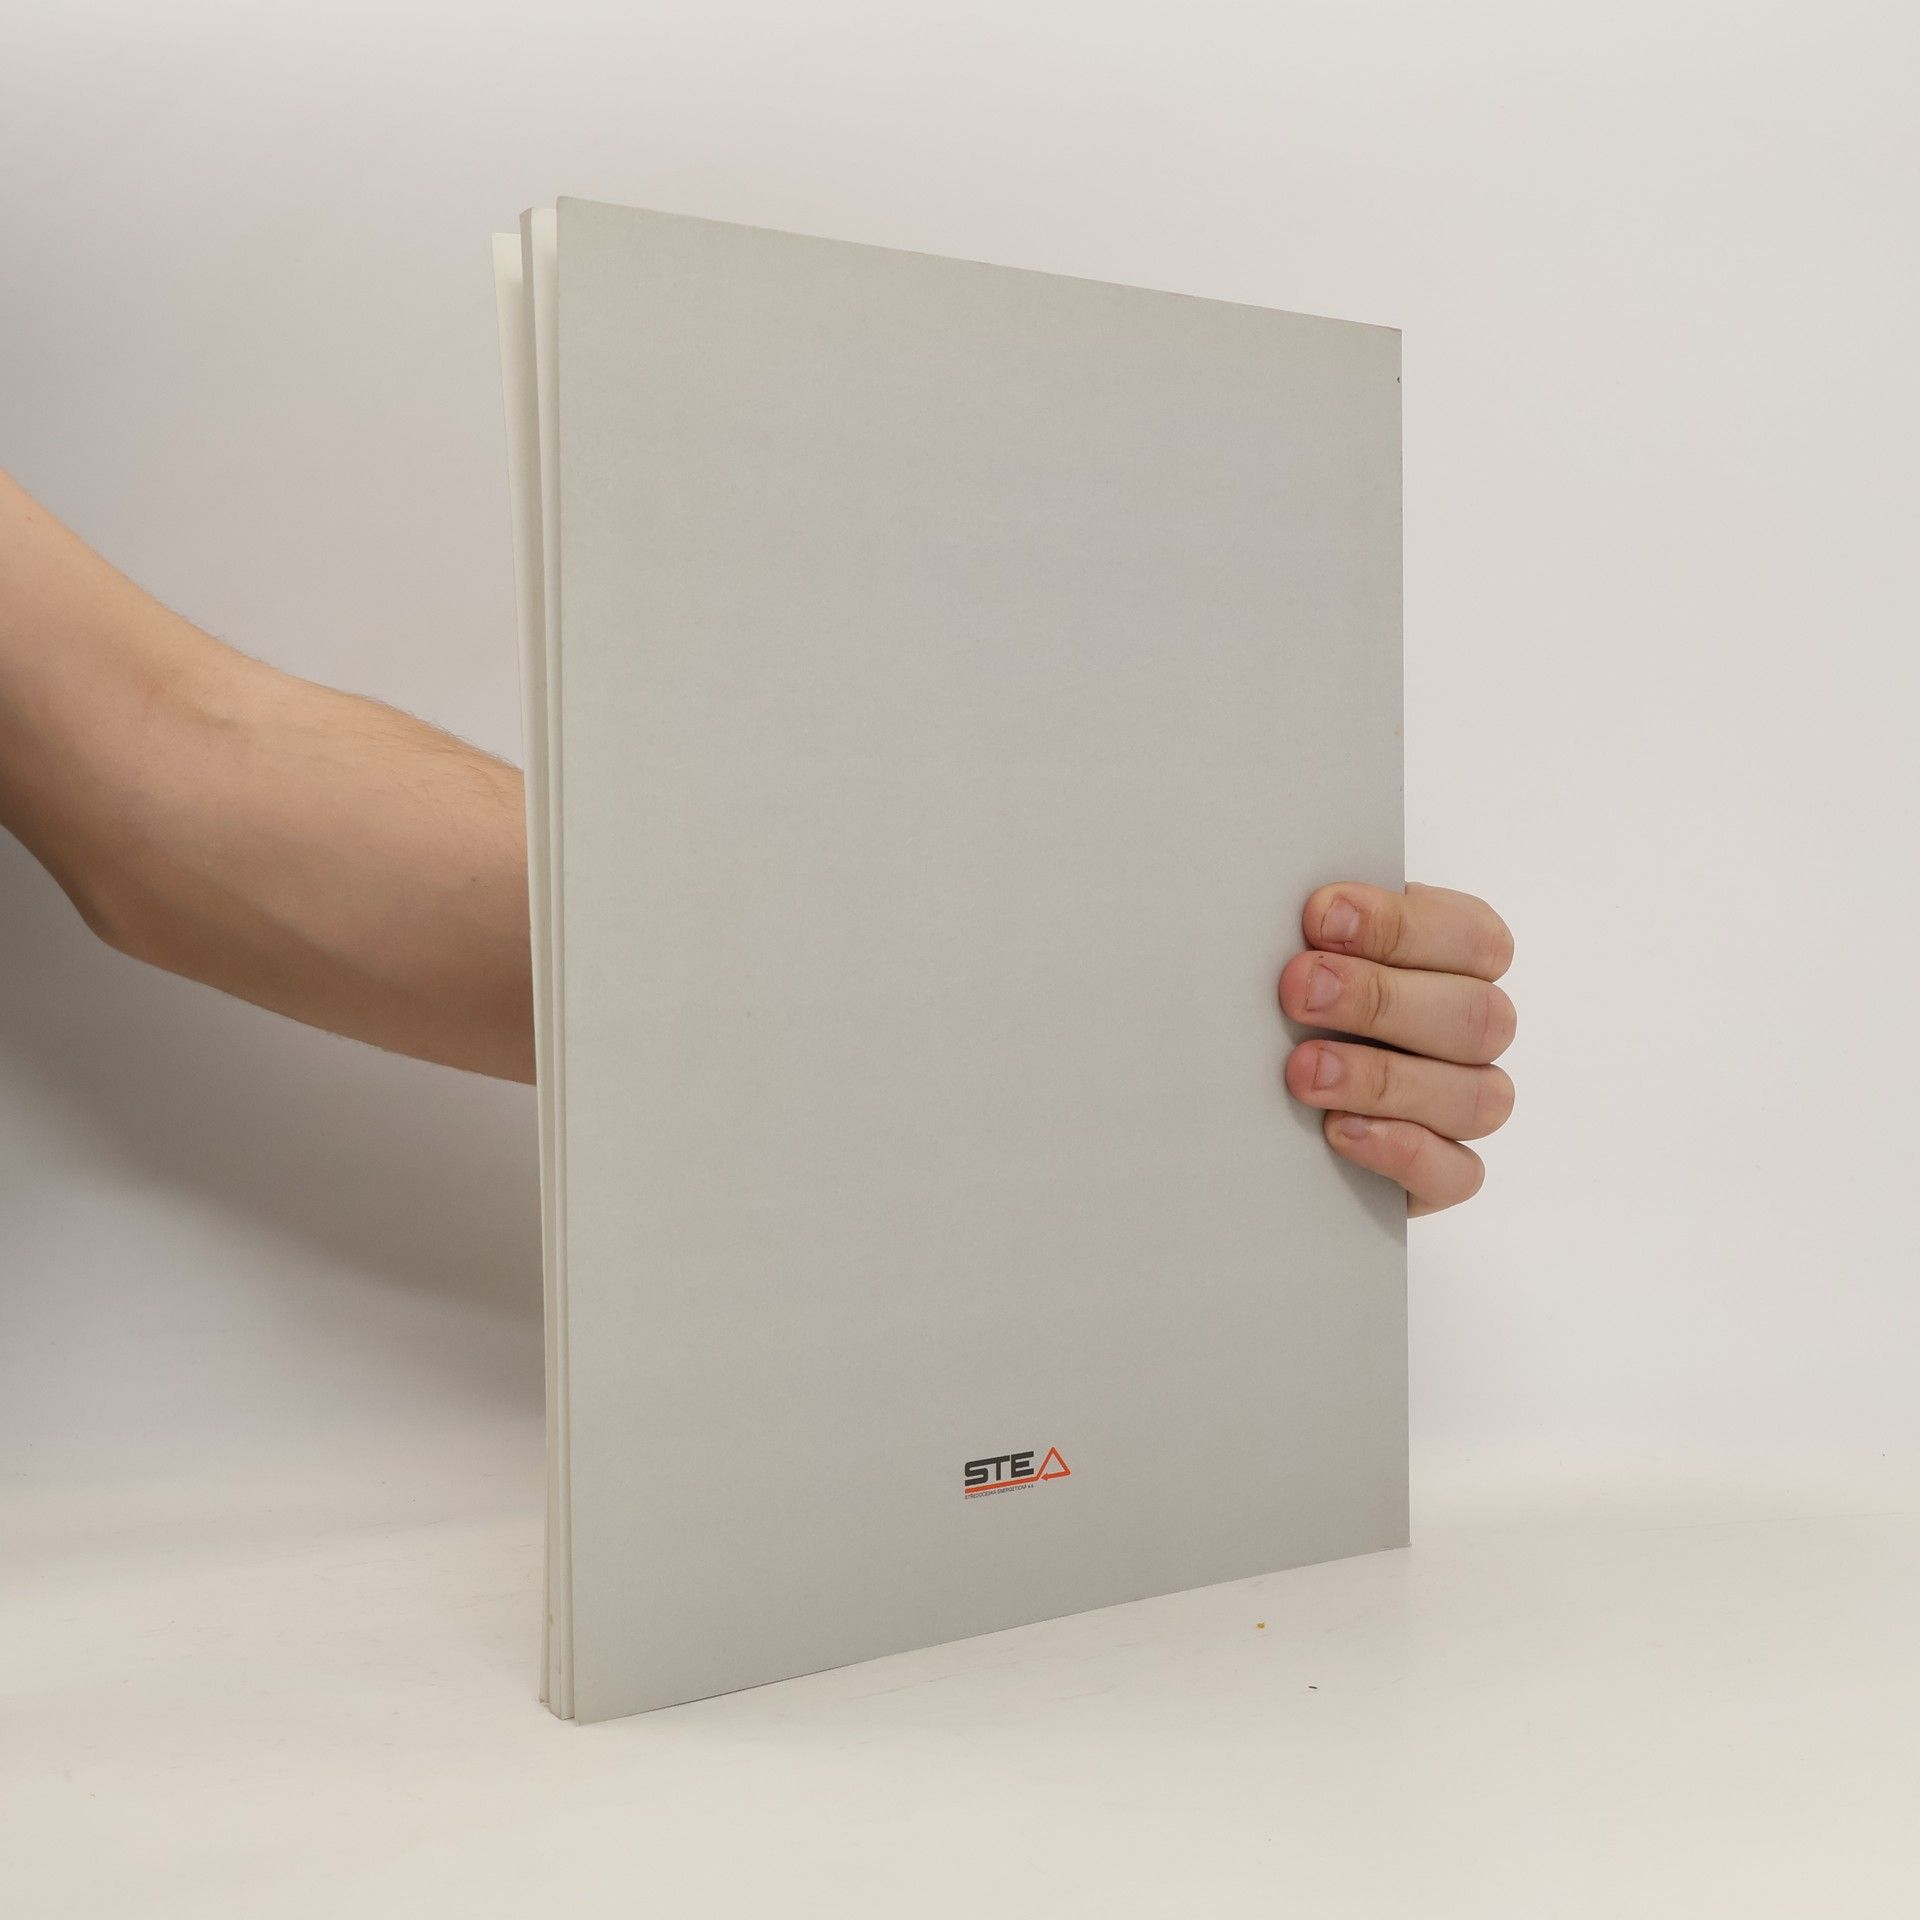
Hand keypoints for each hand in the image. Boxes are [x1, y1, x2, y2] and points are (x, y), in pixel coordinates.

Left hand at [1280, 882, 1514, 1215]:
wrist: (1261, 1101)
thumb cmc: (1295, 1000)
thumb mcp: (1305, 952)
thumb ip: (1318, 933)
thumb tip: (1302, 913)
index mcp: (1457, 959)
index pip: (1472, 937)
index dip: (1401, 927)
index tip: (1319, 918)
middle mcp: (1474, 1031)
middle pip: (1477, 1017)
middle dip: (1381, 1000)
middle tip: (1299, 991)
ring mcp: (1465, 1104)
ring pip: (1477, 1097)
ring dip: (1384, 1079)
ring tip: (1304, 1071)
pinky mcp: (1444, 1172)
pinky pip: (1457, 1172)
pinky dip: (1401, 1150)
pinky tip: (1339, 1130)